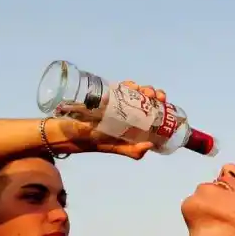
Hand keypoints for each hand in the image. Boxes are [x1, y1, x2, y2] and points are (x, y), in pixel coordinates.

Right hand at [48, 81, 165, 159]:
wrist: (71, 134)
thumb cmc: (94, 141)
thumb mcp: (116, 148)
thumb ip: (132, 150)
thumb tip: (150, 145)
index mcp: (134, 123)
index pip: (151, 111)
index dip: (160, 104)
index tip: (163, 102)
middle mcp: (128, 111)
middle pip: (146, 98)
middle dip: (153, 93)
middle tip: (154, 96)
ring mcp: (118, 102)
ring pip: (136, 90)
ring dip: (143, 88)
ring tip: (143, 91)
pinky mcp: (107, 95)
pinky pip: (121, 86)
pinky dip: (128, 84)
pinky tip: (131, 86)